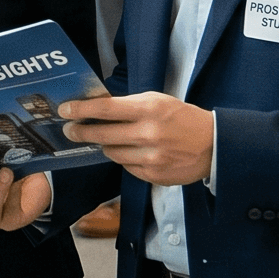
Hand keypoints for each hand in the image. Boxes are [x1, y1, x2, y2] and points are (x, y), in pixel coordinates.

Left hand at [60, 91, 215, 185]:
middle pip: (102, 134)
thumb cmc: (183, 119)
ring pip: (111, 153)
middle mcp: (148, 134)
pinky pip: (126, 167)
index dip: (81, 109)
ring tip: (107, 139)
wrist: (213, 146)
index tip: (65, 109)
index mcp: (149, 109)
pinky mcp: (153, 175)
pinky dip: (125, 159)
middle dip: (81, 131)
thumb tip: (97, 107)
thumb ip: (129, 105)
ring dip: (106, 145)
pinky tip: (132, 152)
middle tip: (70, 130)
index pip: (105, 108)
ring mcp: (151, 157)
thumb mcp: (158, 101)